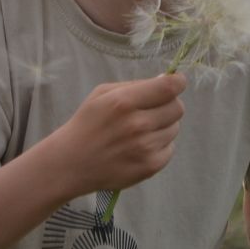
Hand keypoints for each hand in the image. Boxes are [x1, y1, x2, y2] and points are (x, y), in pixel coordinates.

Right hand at [55, 73, 186, 197]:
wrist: (71, 162)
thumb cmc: (87, 122)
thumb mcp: (103, 93)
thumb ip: (136, 85)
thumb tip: (168, 81)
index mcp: (125, 102)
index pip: (169, 88)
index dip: (178, 82)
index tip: (177, 82)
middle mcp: (138, 124)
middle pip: (178, 108)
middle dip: (169, 104)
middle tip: (153, 109)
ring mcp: (145, 148)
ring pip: (175, 128)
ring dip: (163, 126)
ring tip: (142, 130)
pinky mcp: (149, 167)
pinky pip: (169, 149)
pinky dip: (160, 145)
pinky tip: (141, 145)